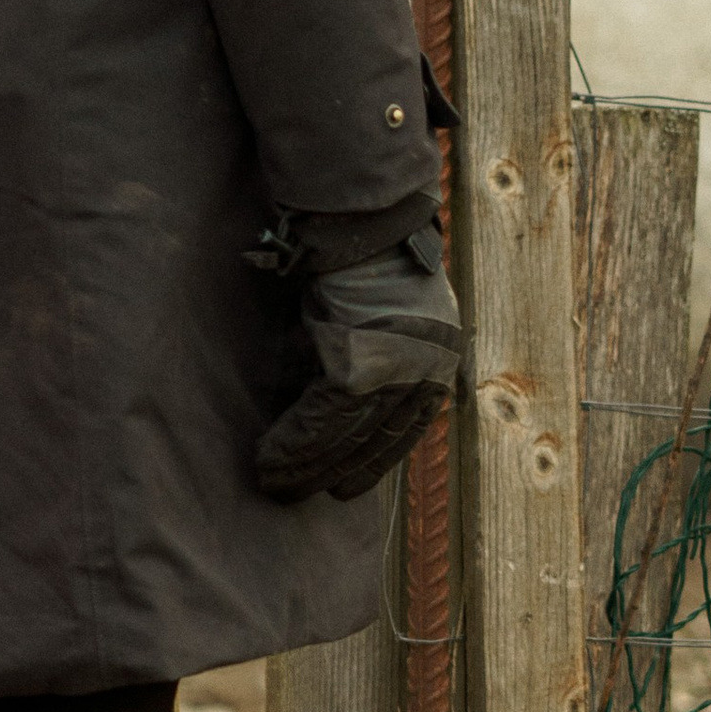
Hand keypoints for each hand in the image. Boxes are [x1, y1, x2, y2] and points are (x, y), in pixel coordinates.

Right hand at [255, 226, 466, 503]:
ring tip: (273, 484)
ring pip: (346, 434)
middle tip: (296, 495)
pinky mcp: (360, 362)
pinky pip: (323, 418)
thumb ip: (372, 359)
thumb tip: (337, 407)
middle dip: (333, 472)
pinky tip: (270, 459)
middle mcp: (427, 367)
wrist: (361, 217)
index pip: (405, 428)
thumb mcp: (384, 316)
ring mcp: (397, 367)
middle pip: (375, 437)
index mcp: (440, 357)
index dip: (373, 462)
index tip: (345, 487)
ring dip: (305, 465)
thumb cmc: (367, 259)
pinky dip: (294, 441)